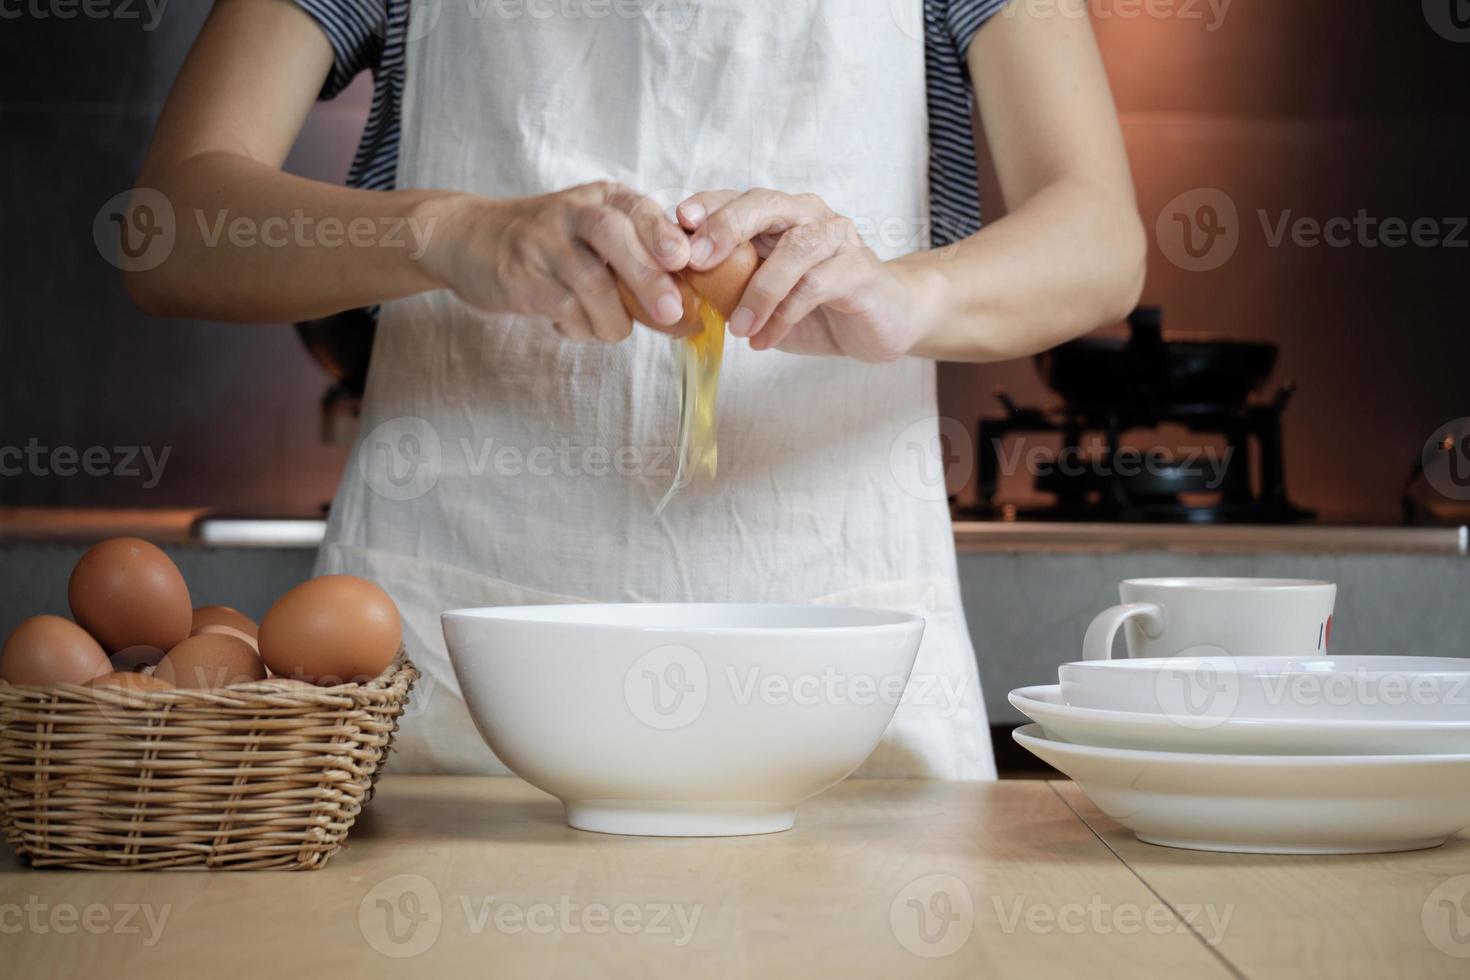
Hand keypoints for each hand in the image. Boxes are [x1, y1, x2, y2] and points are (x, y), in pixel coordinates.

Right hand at [421, 181, 693, 342]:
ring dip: (612, 317)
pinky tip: (578, 327)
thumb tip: (690, 311)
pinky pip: (561, 308)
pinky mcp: (519, 276)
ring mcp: (542, 242)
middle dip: (646, 276)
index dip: (662, 232)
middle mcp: (572, 212)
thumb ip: (640, 262)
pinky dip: (580, 327)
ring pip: (588, 280)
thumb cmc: (554, 246)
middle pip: (612, 235)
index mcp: (602, 198)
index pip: (637, 208)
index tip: (684, 259)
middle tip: (671, 312)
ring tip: (615, 330)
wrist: (471, 238)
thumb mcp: (597, 237)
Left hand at [676, 189, 937, 361]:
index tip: (678, 222)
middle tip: (698, 260)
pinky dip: (786, 315)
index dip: (707, 206)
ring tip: (739, 328)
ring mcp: (837, 238)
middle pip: (765, 204)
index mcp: (779, 215)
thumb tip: (674, 289)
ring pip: (795, 248)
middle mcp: (808, 215)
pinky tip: (765, 340)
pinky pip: (818, 285)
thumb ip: (726, 286)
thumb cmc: (817, 306)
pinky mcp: (859, 269)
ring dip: (760, 290)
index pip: (737, 198)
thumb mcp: (762, 296)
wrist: (884, 321)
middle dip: (727, 227)